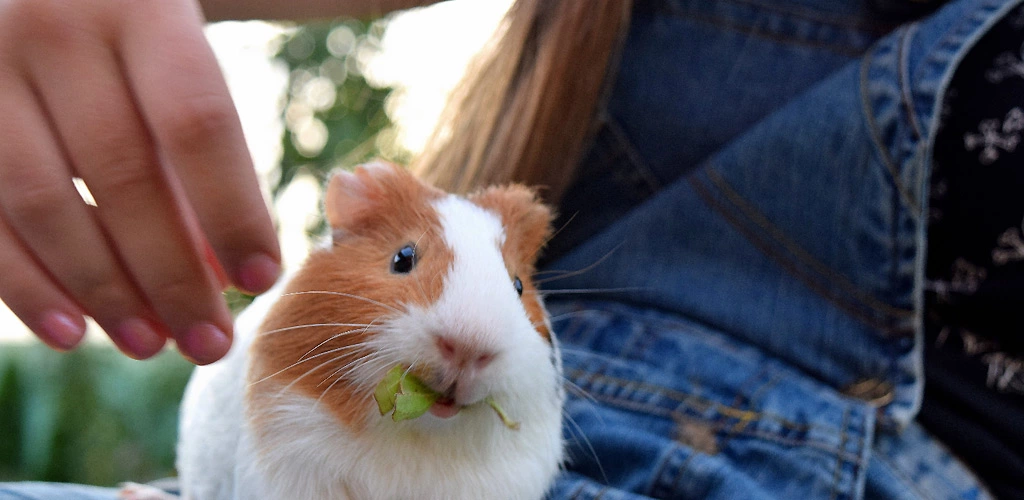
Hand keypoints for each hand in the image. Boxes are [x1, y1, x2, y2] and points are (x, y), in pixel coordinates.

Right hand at [0, 0, 280, 363]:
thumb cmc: (132, 40)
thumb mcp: (175, 69)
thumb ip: (203, 159)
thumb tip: (225, 278)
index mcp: (141, 9)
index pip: (196, 122)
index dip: (232, 209)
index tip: (261, 281)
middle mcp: (55, 31)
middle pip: (122, 174)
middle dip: (171, 274)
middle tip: (211, 341)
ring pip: (42, 203)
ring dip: (101, 290)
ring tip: (150, 345)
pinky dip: (25, 284)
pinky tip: (71, 331)